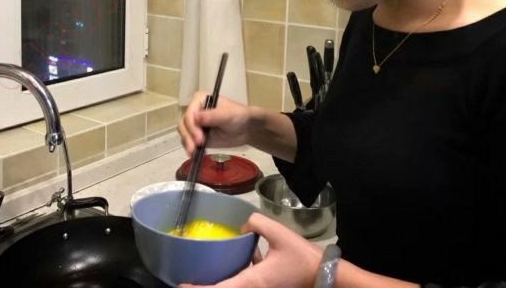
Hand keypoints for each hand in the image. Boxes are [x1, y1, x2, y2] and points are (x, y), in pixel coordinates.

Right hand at [178, 91, 255, 155]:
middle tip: (197, 146)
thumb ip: (211, 116)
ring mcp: (194, 124)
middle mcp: (194, 111)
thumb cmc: (238, 116)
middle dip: (188, 136)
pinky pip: (188, 141)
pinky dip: (189, 147)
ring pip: (184, 133)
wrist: (245, 129)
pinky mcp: (196, 136)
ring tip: (193, 152)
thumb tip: (195, 117)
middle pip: (184, 124)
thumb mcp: (226, 115)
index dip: (192, 126)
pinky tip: (194, 154)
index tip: (199, 138)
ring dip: (187, 143)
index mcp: (199, 100)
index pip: (189, 113)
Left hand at [179, 212, 322, 287]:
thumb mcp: (277, 232)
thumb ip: (256, 223)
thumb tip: (243, 226)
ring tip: (205, 273)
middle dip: (205, 287)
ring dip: (220, 283)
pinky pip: (245, 284)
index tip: (181, 286)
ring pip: (234, 287)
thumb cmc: (301, 257)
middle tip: (188, 280)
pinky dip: (235, 278)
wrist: (324, 275)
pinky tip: (238, 262)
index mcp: (251, 281)